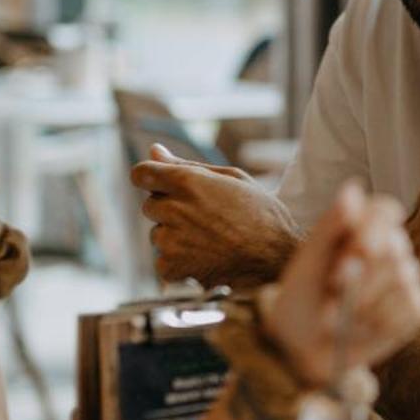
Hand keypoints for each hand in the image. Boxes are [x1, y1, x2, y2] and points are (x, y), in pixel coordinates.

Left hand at [132, 145, 298, 285]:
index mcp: (188, 182)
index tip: (160, 185)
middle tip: (203, 219)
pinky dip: (179, 262)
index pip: (142, 173)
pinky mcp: (171, 268)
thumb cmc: (262, 217)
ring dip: (174, 237)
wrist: (276, 262)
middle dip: (170, 209)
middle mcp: (174, 209)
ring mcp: (170, 241)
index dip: (149, 178)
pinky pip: (163, 261)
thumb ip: (188, 165)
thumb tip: (155, 151)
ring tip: (209, 241)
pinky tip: (206, 259)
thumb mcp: (233, 179)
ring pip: (157, 235)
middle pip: (150, 205)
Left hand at [264, 182, 419, 386]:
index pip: (385, 211)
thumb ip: (331, 225)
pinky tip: (363, 326)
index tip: (354, 252)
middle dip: (362, 274)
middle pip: (395, 247)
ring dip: (366, 303)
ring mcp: (407, 277)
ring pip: (403, 280)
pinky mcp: (417, 308)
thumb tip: (354, 189)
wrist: (305, 347)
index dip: (374, 231)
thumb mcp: (308, 261)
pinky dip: (382, 323)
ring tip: (343, 312)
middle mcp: (391, 247)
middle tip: (334, 288)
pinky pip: (412, 307)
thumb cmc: (302, 298)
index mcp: (363, 227)